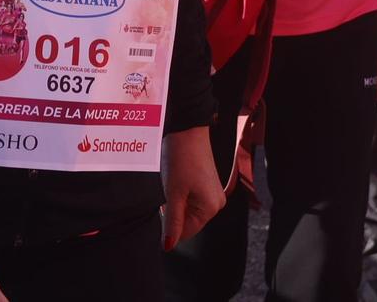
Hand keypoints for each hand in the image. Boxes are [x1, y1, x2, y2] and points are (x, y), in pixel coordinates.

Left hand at [161, 125, 224, 249]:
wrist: (188, 129)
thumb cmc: (182, 158)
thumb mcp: (173, 193)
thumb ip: (172, 221)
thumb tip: (169, 245)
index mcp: (211, 208)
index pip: (186, 232)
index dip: (169, 225)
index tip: (160, 208)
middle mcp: (216, 202)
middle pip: (187, 221)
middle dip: (172, 211)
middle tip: (166, 191)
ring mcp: (212, 192)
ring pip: (187, 208)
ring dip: (175, 201)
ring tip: (171, 182)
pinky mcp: (207, 183)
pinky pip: (191, 197)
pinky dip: (179, 192)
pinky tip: (175, 178)